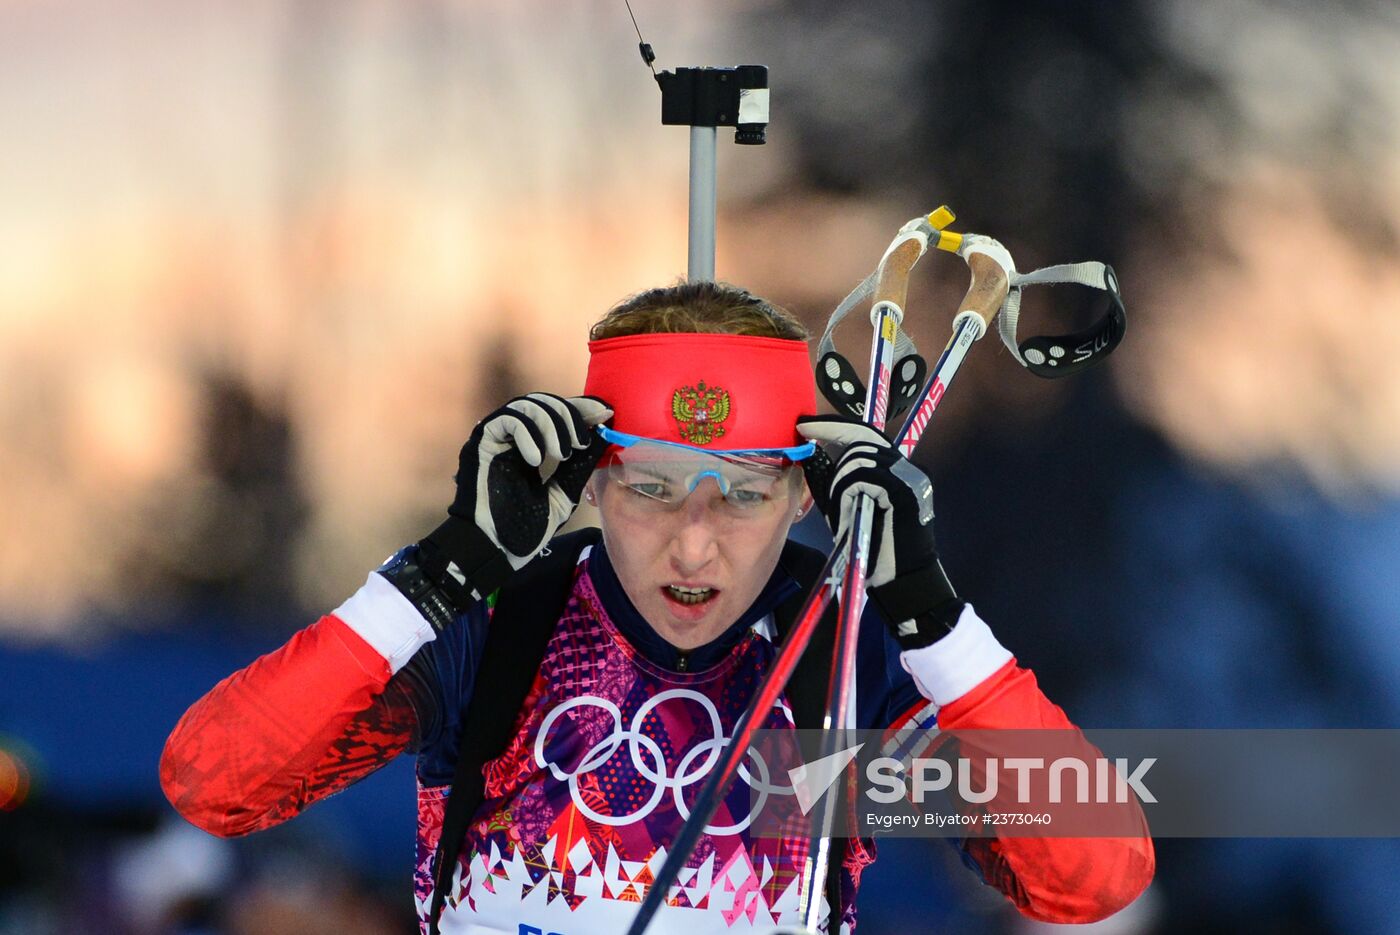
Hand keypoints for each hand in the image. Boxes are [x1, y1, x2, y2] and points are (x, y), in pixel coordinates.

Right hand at [422, 393, 611, 601]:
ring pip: (526, 405)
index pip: (558, 415)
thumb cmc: (525, 529)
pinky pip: (507, 419)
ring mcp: (498, 439)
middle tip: (580, 441)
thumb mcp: (563, 493)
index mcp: (534, 448)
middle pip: (544, 403)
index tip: (605, 413)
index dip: (581, 408)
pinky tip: (536, 459)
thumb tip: (602, 435)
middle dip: (569, 415)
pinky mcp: (482, 443)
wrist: (495, 551)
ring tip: (561, 454)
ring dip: (551, 424)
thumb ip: (579, 465)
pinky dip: (527, 432)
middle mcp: (515, 439)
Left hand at [796, 415, 961, 647]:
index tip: (805, 425)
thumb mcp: (849, 510)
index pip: (865, 435)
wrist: (904, 581)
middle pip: (861, 442)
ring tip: (845, 516)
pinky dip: (848, 497)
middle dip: (835, 459)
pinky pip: (863, 479)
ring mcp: (909, 478)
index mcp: (896, 470)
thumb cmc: (873, 550)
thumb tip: (810, 457)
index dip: (834, 426)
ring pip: (858, 461)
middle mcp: (907, 468)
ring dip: (841, 488)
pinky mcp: (905, 492)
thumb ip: (837, 484)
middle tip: (826, 484)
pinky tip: (849, 519)